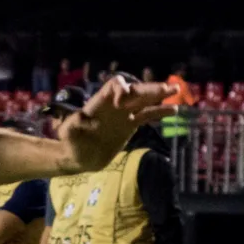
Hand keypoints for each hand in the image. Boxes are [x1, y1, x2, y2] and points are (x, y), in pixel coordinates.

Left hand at [57, 76, 171, 171]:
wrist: (79, 157)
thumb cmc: (71, 144)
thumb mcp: (68, 135)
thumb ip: (72, 127)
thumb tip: (77, 120)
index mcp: (100, 103)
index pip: (113, 86)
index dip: (120, 89)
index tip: (122, 101)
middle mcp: (114, 105)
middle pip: (134, 91)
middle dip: (149, 89)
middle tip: (166, 88)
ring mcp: (124, 114)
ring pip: (143, 100)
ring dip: (158, 95)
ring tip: (175, 90)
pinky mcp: (130, 125)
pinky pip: (147, 116)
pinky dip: (159, 112)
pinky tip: (174, 110)